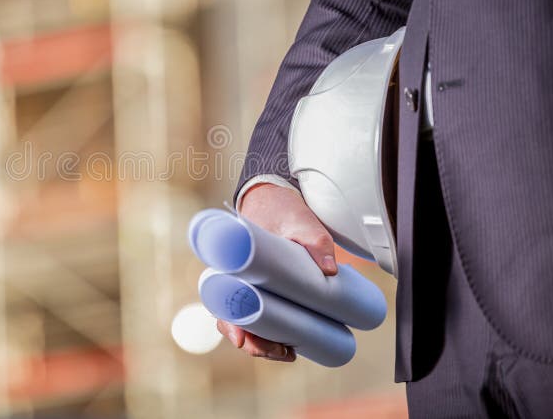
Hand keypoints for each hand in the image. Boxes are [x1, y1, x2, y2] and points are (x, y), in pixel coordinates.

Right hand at [216, 182, 337, 361]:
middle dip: (254, 343)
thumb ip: (315, 241)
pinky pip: (263, 318)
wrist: (275, 198)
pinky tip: (291, 346)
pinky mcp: (264, 291)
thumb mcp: (298, 220)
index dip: (230, 323)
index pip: (222, 299)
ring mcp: (249, 287)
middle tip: (279, 352)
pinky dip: (273, 334)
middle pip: (234, 320)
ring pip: (249, 323)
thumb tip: (329, 269)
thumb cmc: (278, 208)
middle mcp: (235, 278)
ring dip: (265, 343)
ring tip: (289, 353)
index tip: (241, 339)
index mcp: (232, 262)